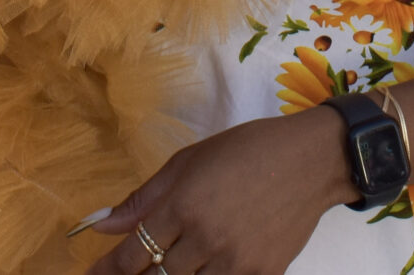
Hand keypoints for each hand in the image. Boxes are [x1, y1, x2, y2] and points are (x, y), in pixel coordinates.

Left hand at [88, 110, 357, 274]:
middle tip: (129, 271)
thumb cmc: (249, 151)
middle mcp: (207, 239)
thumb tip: (101, 223)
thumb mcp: (189, 162)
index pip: (131, 255)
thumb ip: (143, 198)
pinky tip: (200, 268)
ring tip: (167, 266)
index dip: (106, 271)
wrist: (312, 161)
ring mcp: (236, 263)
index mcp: (184, 205)